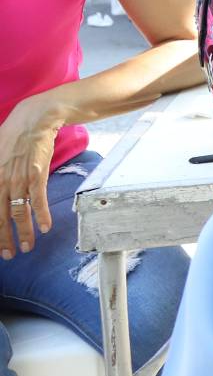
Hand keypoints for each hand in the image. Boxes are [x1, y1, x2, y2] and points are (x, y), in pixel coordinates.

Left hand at [0, 95, 60, 259]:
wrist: (33, 121)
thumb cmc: (13, 138)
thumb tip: (0, 194)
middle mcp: (1, 181)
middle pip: (0, 216)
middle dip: (3, 238)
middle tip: (8, 254)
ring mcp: (19, 179)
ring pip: (19, 212)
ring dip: (23, 232)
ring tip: (27, 247)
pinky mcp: (37, 174)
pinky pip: (39, 199)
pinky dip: (41, 215)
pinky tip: (44, 227)